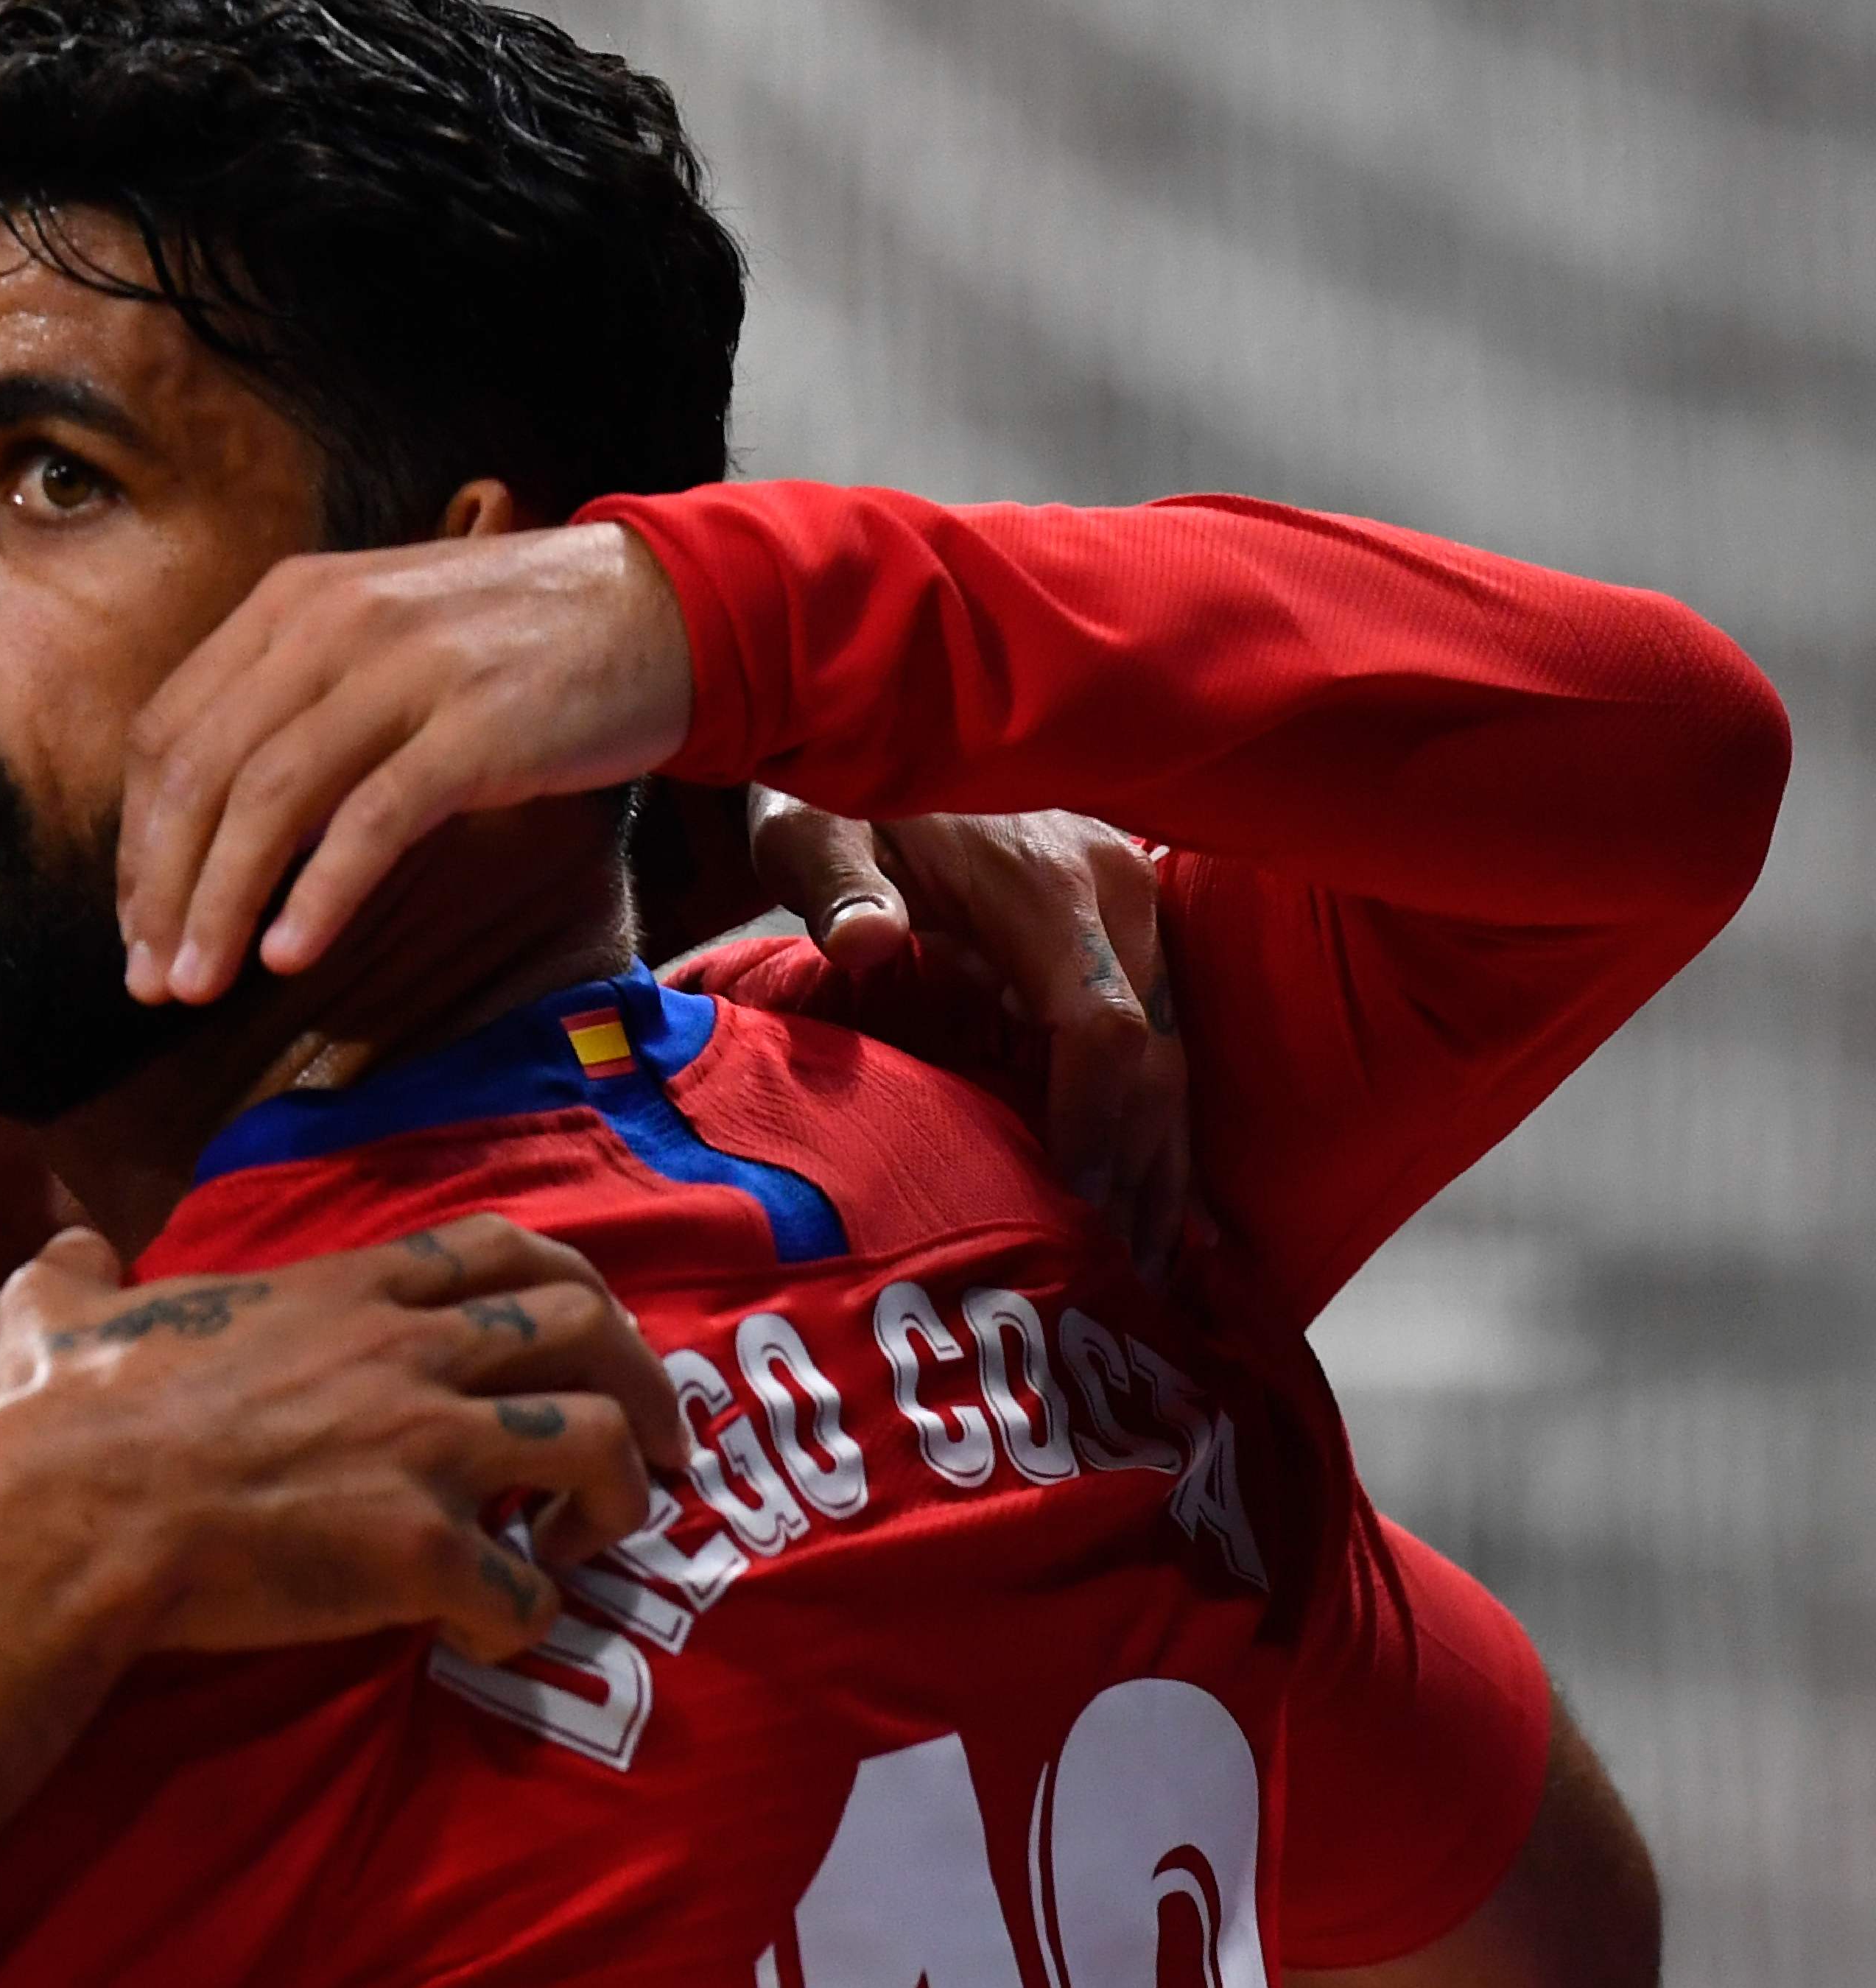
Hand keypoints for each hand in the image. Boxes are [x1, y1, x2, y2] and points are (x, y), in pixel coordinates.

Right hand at [0, 1212, 687, 1669]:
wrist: (74, 1516)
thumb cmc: (68, 1418)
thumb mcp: (59, 1311)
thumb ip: (78, 1270)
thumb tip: (65, 1245)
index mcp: (347, 1294)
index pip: (502, 1250)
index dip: (571, 1287)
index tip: (594, 1335)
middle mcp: (412, 1355)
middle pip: (593, 1328)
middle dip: (648, 1385)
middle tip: (656, 1448)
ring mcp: (427, 1449)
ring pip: (604, 1444)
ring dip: (621, 1499)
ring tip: (593, 1546)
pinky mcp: (423, 1551)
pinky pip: (531, 1593)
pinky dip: (531, 1621)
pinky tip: (494, 1635)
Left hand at [118, 522, 695, 1005]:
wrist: (670, 608)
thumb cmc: (517, 649)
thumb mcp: (382, 645)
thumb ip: (296, 708)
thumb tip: (212, 829)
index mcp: (291, 604)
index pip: (168, 730)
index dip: (138, 839)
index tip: (136, 924)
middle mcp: (331, 624)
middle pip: (201, 772)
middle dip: (160, 888)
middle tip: (147, 979)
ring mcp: (404, 671)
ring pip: (268, 799)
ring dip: (219, 904)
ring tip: (194, 988)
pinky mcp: (475, 726)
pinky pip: (370, 822)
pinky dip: (317, 895)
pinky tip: (287, 956)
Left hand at [748, 793, 1192, 1269]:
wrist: (880, 714)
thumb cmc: (835, 792)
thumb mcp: (812, 831)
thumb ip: (839, 890)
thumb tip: (868, 942)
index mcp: (1043, 883)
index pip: (1101, 1025)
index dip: (1097, 1122)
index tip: (1075, 1203)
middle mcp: (1114, 891)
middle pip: (1156, 1052)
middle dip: (1144, 1165)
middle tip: (1129, 1273)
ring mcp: (1133, 900)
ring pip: (1175, 1046)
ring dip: (1162, 1151)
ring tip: (1153, 1257)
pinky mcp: (1130, 915)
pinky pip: (1163, 1023)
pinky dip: (1159, 1107)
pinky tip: (1159, 1185)